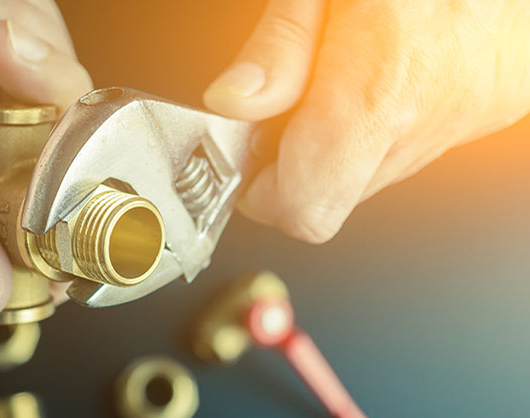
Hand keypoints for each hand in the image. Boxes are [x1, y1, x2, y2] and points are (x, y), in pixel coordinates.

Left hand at [204, 0, 529, 242]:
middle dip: (294, 168)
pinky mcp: (488, 110)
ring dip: (339, 146)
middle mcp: (427, 119)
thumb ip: (279, 46)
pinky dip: (382, 127)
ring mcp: (464, 121)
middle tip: (283, 112)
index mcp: (378, 87)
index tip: (246, 160)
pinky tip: (382, 75)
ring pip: (371, 176)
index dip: (261, 195)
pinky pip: (413, 147)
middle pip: (334, 200)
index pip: (306, 209)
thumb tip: (234, 104)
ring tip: (336, 79)